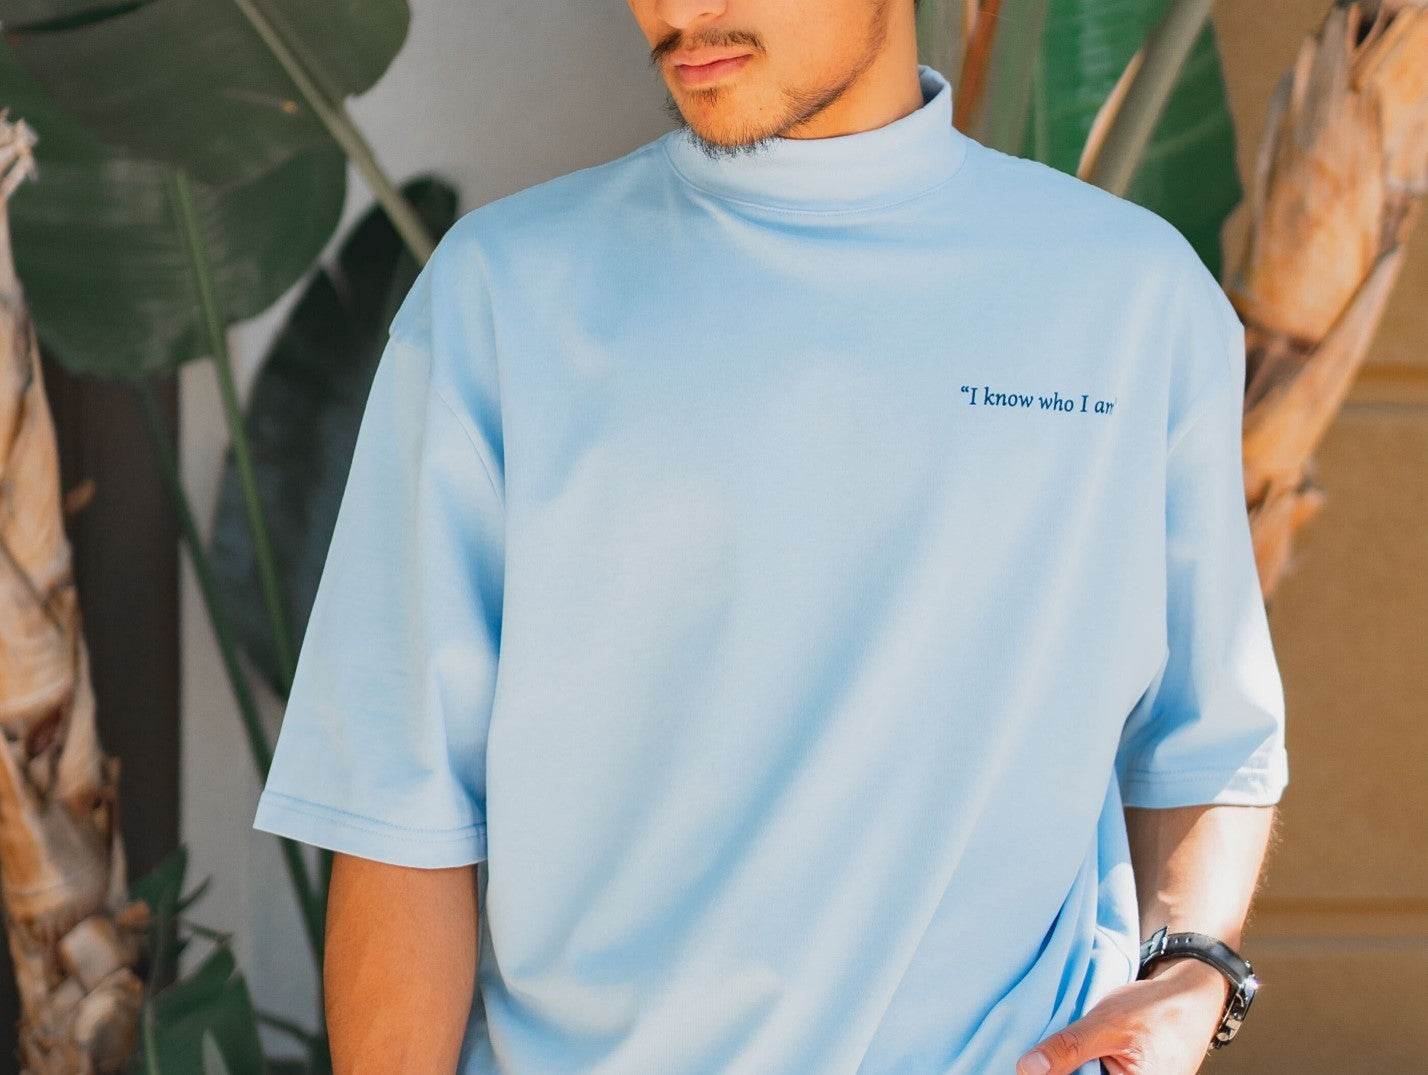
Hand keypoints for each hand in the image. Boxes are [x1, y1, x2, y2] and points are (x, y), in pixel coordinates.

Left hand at [1015, 958, 1229, 1074]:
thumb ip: (1068, 1048)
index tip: (1032, 1066)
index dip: (1056, 1073)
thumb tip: (1027, 1068)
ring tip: (1066, 1050)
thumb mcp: (1106, 1024)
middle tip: (1043, 1056)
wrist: (1192, 998)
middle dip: (1064, 1069)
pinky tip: (1076, 1052)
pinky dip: (1084, 1064)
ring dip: (1071, 1067)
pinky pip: (1097, 1073)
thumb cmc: (1157, 1010)